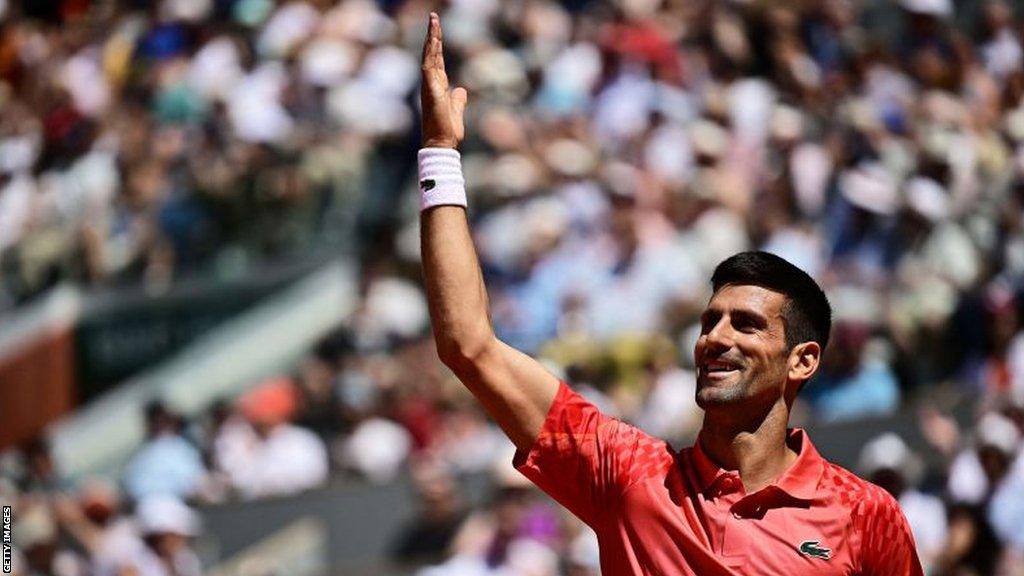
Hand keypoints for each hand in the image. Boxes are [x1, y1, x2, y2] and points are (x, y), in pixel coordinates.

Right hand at [421, 12, 467, 148]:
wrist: (442, 142)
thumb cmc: (447, 130)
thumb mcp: (457, 110)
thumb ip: (458, 99)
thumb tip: (461, 90)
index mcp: (438, 86)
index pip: (437, 60)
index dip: (437, 45)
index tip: (438, 30)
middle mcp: (431, 83)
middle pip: (432, 53)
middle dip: (433, 34)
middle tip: (434, 17)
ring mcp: (429, 84)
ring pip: (429, 55)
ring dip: (431, 37)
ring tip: (434, 20)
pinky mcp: (429, 88)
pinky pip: (428, 64)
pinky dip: (430, 51)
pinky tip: (432, 38)